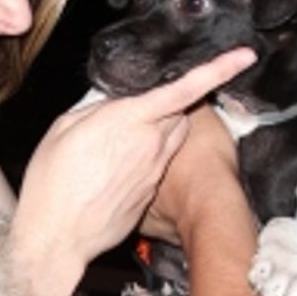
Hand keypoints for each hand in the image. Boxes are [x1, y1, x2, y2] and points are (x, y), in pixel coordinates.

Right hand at [14, 50, 255, 295]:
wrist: (57, 238)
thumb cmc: (52, 184)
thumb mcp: (62, 130)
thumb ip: (94, 109)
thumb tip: (110, 106)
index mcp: (130, 121)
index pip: (184, 89)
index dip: (217, 69)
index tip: (244, 56)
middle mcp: (150, 146)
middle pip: (178, 114)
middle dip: (166, 107)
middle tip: (133, 112)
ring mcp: (153, 173)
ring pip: (169, 141)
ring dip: (155, 134)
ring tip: (117, 145)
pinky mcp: (149, 195)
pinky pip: (154, 168)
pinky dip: (140, 164)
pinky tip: (109, 175)